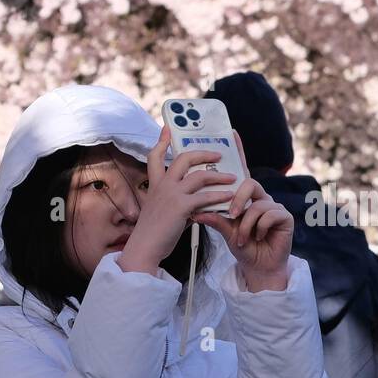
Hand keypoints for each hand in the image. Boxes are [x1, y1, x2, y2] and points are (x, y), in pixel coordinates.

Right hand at [118, 125, 237, 274]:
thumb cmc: (153, 233)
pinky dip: (219, 196)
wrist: (144, 248)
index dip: (161, 141)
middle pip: (183, 158)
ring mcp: (171, 194)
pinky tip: (229, 196)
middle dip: (202, 153)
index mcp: (155, 185)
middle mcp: (162, 185)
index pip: (154, 157)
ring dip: (219, 176)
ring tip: (233, 177)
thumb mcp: (158, 210)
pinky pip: (205, 197)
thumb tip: (189, 200)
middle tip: (217, 154)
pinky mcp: (181, 207)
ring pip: (199, 176)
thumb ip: (171, 200)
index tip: (167, 128)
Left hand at [192, 131, 292, 291]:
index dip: (238, 150)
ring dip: (246, 223)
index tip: (231, 132)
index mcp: (245, 196)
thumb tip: (195, 210)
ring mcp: (273, 205)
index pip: (240, 169)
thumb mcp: (224, 230)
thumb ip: (214, 217)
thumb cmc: (242, 246)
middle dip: (238, 199)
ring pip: (257, 204)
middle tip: (232, 216)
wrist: (258, 267)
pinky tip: (258, 238)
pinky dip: (258, 229)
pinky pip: (269, 214)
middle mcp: (260, 196)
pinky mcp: (284, 217)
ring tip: (242, 238)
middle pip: (249, 183)